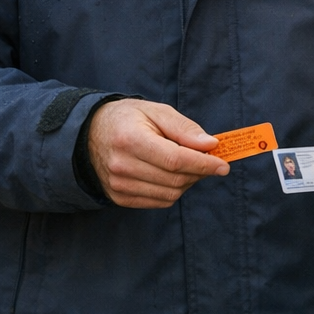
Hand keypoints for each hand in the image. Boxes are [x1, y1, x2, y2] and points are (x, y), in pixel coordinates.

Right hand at [87, 99, 227, 208]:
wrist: (91, 134)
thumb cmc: (128, 119)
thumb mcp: (156, 111)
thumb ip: (184, 128)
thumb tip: (210, 145)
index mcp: (130, 140)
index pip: (175, 160)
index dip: (203, 164)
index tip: (223, 165)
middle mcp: (122, 166)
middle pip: (175, 179)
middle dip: (199, 172)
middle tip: (208, 160)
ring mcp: (119, 185)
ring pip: (170, 194)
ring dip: (188, 182)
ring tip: (188, 165)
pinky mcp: (120, 198)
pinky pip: (159, 202)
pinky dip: (174, 191)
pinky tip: (173, 175)